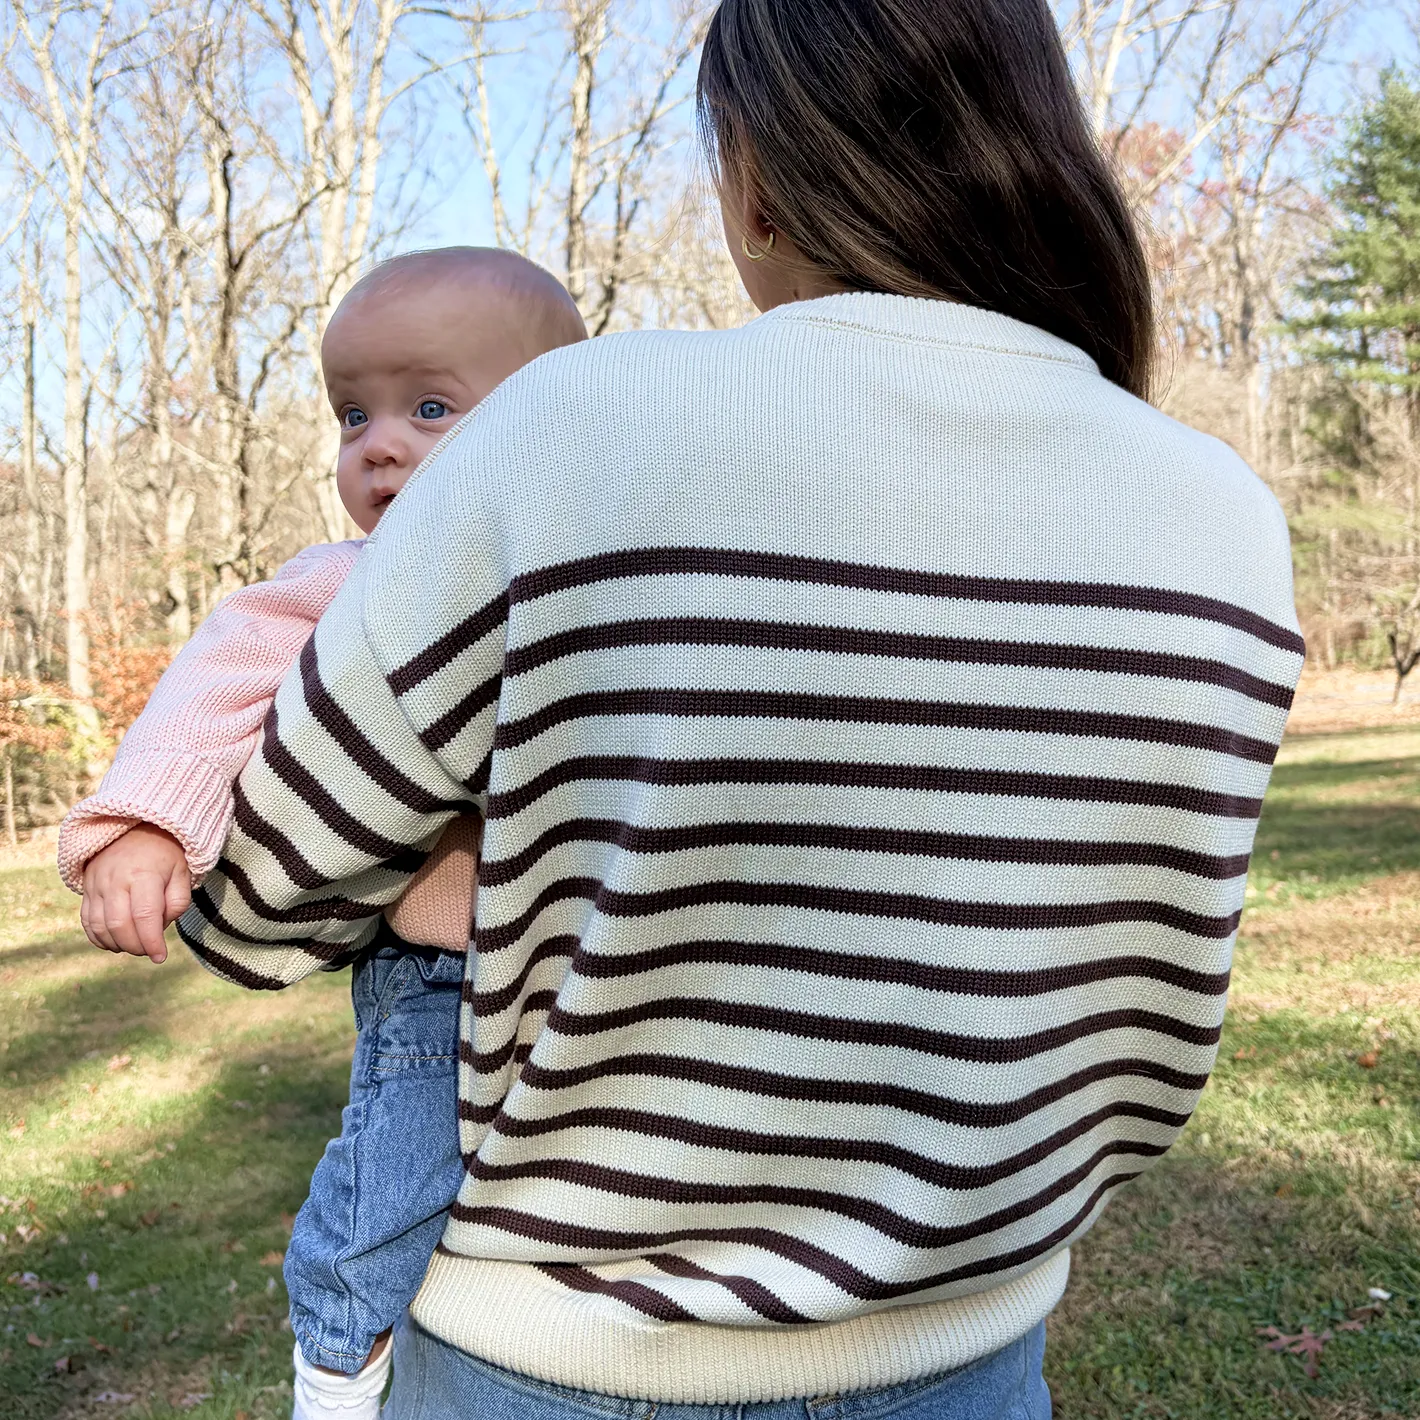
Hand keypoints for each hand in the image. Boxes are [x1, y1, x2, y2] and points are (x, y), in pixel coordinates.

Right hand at [80, 825, 191, 963]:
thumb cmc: (164, 854)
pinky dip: (99, 938)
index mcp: (144, 874)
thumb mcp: (182, 872)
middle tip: (149, 951)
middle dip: (136, 946)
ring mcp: (97, 884)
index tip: (160, 957)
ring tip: (135, 945)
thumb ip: (177, 902)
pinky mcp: (86, 889)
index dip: (152, 942)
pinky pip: (87, 921)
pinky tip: (115, 942)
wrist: (134, 828)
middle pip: (120, 925)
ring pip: (100, 926)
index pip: (145, 916)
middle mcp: (116, 880)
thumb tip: (160, 928)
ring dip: (117, 944)